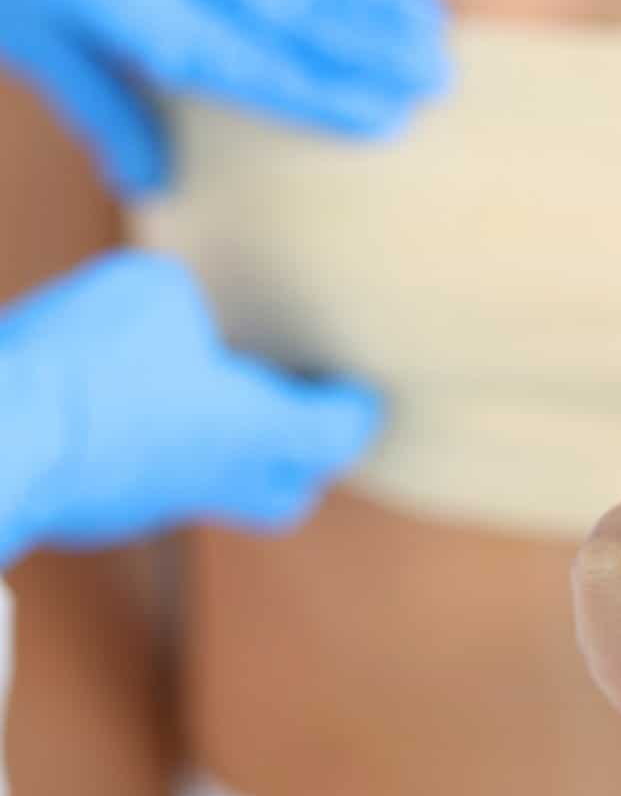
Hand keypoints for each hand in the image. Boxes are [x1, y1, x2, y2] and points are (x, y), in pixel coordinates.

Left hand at [0, 0, 448, 194]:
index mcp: (127, 1)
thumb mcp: (36, 43)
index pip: (248, 61)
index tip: (385, 115)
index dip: (322, 92)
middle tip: (436, 72)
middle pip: (291, 1)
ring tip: (428, 16)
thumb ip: (103, 110)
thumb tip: (154, 187)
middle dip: (370, 42)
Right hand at [0, 251, 380, 565]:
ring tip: (200, 391)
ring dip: (218, 448)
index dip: (355, 411)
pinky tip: (127, 405)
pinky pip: (144, 481)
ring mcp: (147, 501)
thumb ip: (189, 307)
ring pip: (209, 489)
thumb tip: (180, 326)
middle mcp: (209, 478)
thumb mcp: (154, 292)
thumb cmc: (83, 360)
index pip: (335, 436)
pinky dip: (152, 448)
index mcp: (249, 428)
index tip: (362, 393)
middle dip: (300, 455)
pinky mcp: (93, 504)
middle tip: (293, 406)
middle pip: (286, 493)